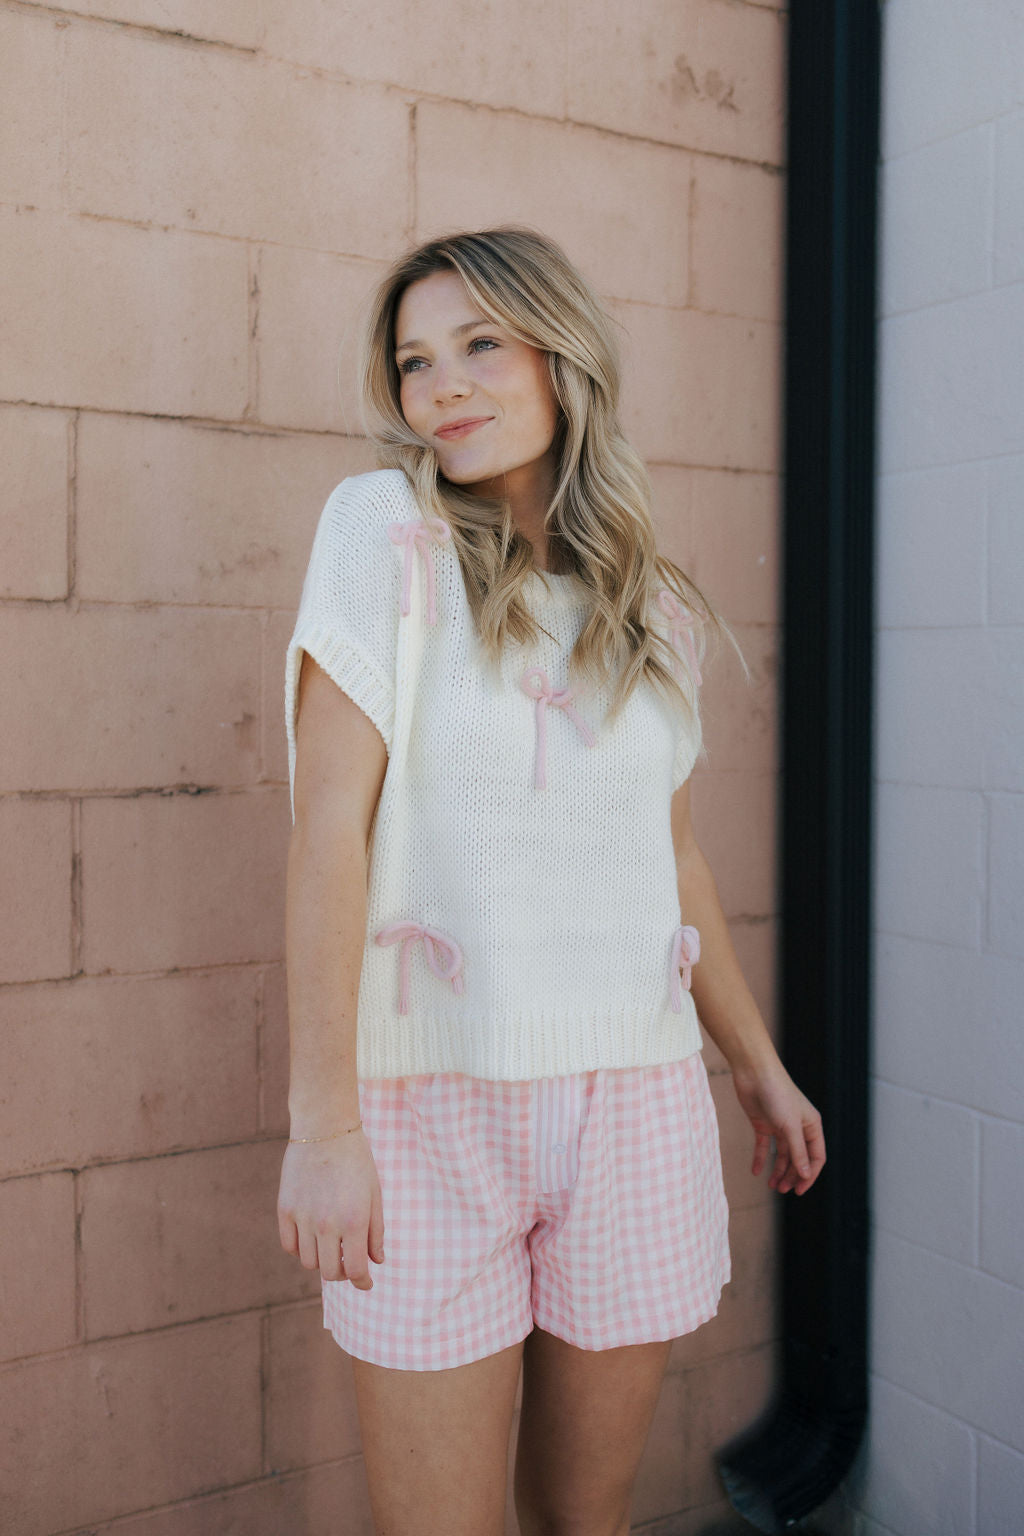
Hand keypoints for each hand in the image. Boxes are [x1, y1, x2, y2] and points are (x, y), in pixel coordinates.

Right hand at [277, 1130, 385, 1289]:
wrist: (325, 1128)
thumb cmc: (356, 1159)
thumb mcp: (375, 1193)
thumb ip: (376, 1231)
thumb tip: (377, 1261)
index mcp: (354, 1221)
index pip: (355, 1271)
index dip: (362, 1282)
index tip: (366, 1283)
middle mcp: (327, 1225)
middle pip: (330, 1272)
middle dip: (342, 1272)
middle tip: (348, 1261)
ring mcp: (303, 1218)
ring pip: (309, 1262)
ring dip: (321, 1260)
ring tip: (330, 1244)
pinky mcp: (285, 1209)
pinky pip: (289, 1245)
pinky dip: (300, 1248)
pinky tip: (311, 1236)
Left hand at [731, 1060, 825, 1195]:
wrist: (754, 1072)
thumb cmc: (777, 1094)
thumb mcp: (790, 1127)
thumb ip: (798, 1152)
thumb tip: (806, 1175)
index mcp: (812, 1125)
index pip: (816, 1157)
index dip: (809, 1175)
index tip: (799, 1191)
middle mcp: (798, 1126)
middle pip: (799, 1158)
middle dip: (792, 1175)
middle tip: (782, 1190)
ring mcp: (780, 1125)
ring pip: (782, 1154)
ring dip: (778, 1170)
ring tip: (772, 1186)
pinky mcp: (763, 1123)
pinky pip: (763, 1146)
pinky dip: (760, 1159)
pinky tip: (756, 1172)